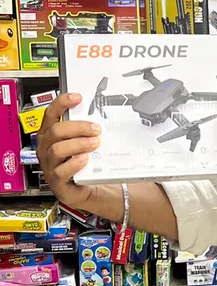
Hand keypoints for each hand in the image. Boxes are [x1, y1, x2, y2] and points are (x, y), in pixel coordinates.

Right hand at [36, 93, 101, 209]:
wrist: (83, 188)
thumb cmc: (81, 162)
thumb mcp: (82, 142)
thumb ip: (86, 131)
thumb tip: (101, 117)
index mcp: (50, 134)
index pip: (50, 114)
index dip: (62, 103)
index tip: (78, 97)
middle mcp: (46, 148)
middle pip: (56, 130)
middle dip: (77, 127)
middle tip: (95, 129)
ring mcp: (49, 164)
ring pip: (57, 149)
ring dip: (78, 144)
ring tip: (94, 144)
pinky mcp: (56, 180)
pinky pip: (61, 171)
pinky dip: (74, 164)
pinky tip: (85, 160)